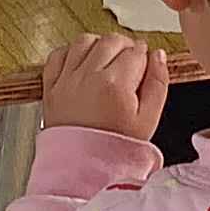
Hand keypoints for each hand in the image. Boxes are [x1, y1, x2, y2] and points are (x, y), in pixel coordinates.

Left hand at [38, 31, 168, 140]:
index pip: (136, 50)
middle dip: (125, 48)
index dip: (144, 58)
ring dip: (99, 46)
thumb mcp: (148, 120)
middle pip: (112, 40)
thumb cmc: (115, 149)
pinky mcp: (50, 86)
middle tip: (129, 65)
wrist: (82, 170)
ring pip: (85, 40)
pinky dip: (71, 53)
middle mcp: (88, 77)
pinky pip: (58, 54)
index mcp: (116, 84)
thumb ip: (158, 83)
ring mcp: (66, 80)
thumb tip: (158, 56)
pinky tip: (82, 64)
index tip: (144, 68)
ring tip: (106, 63)